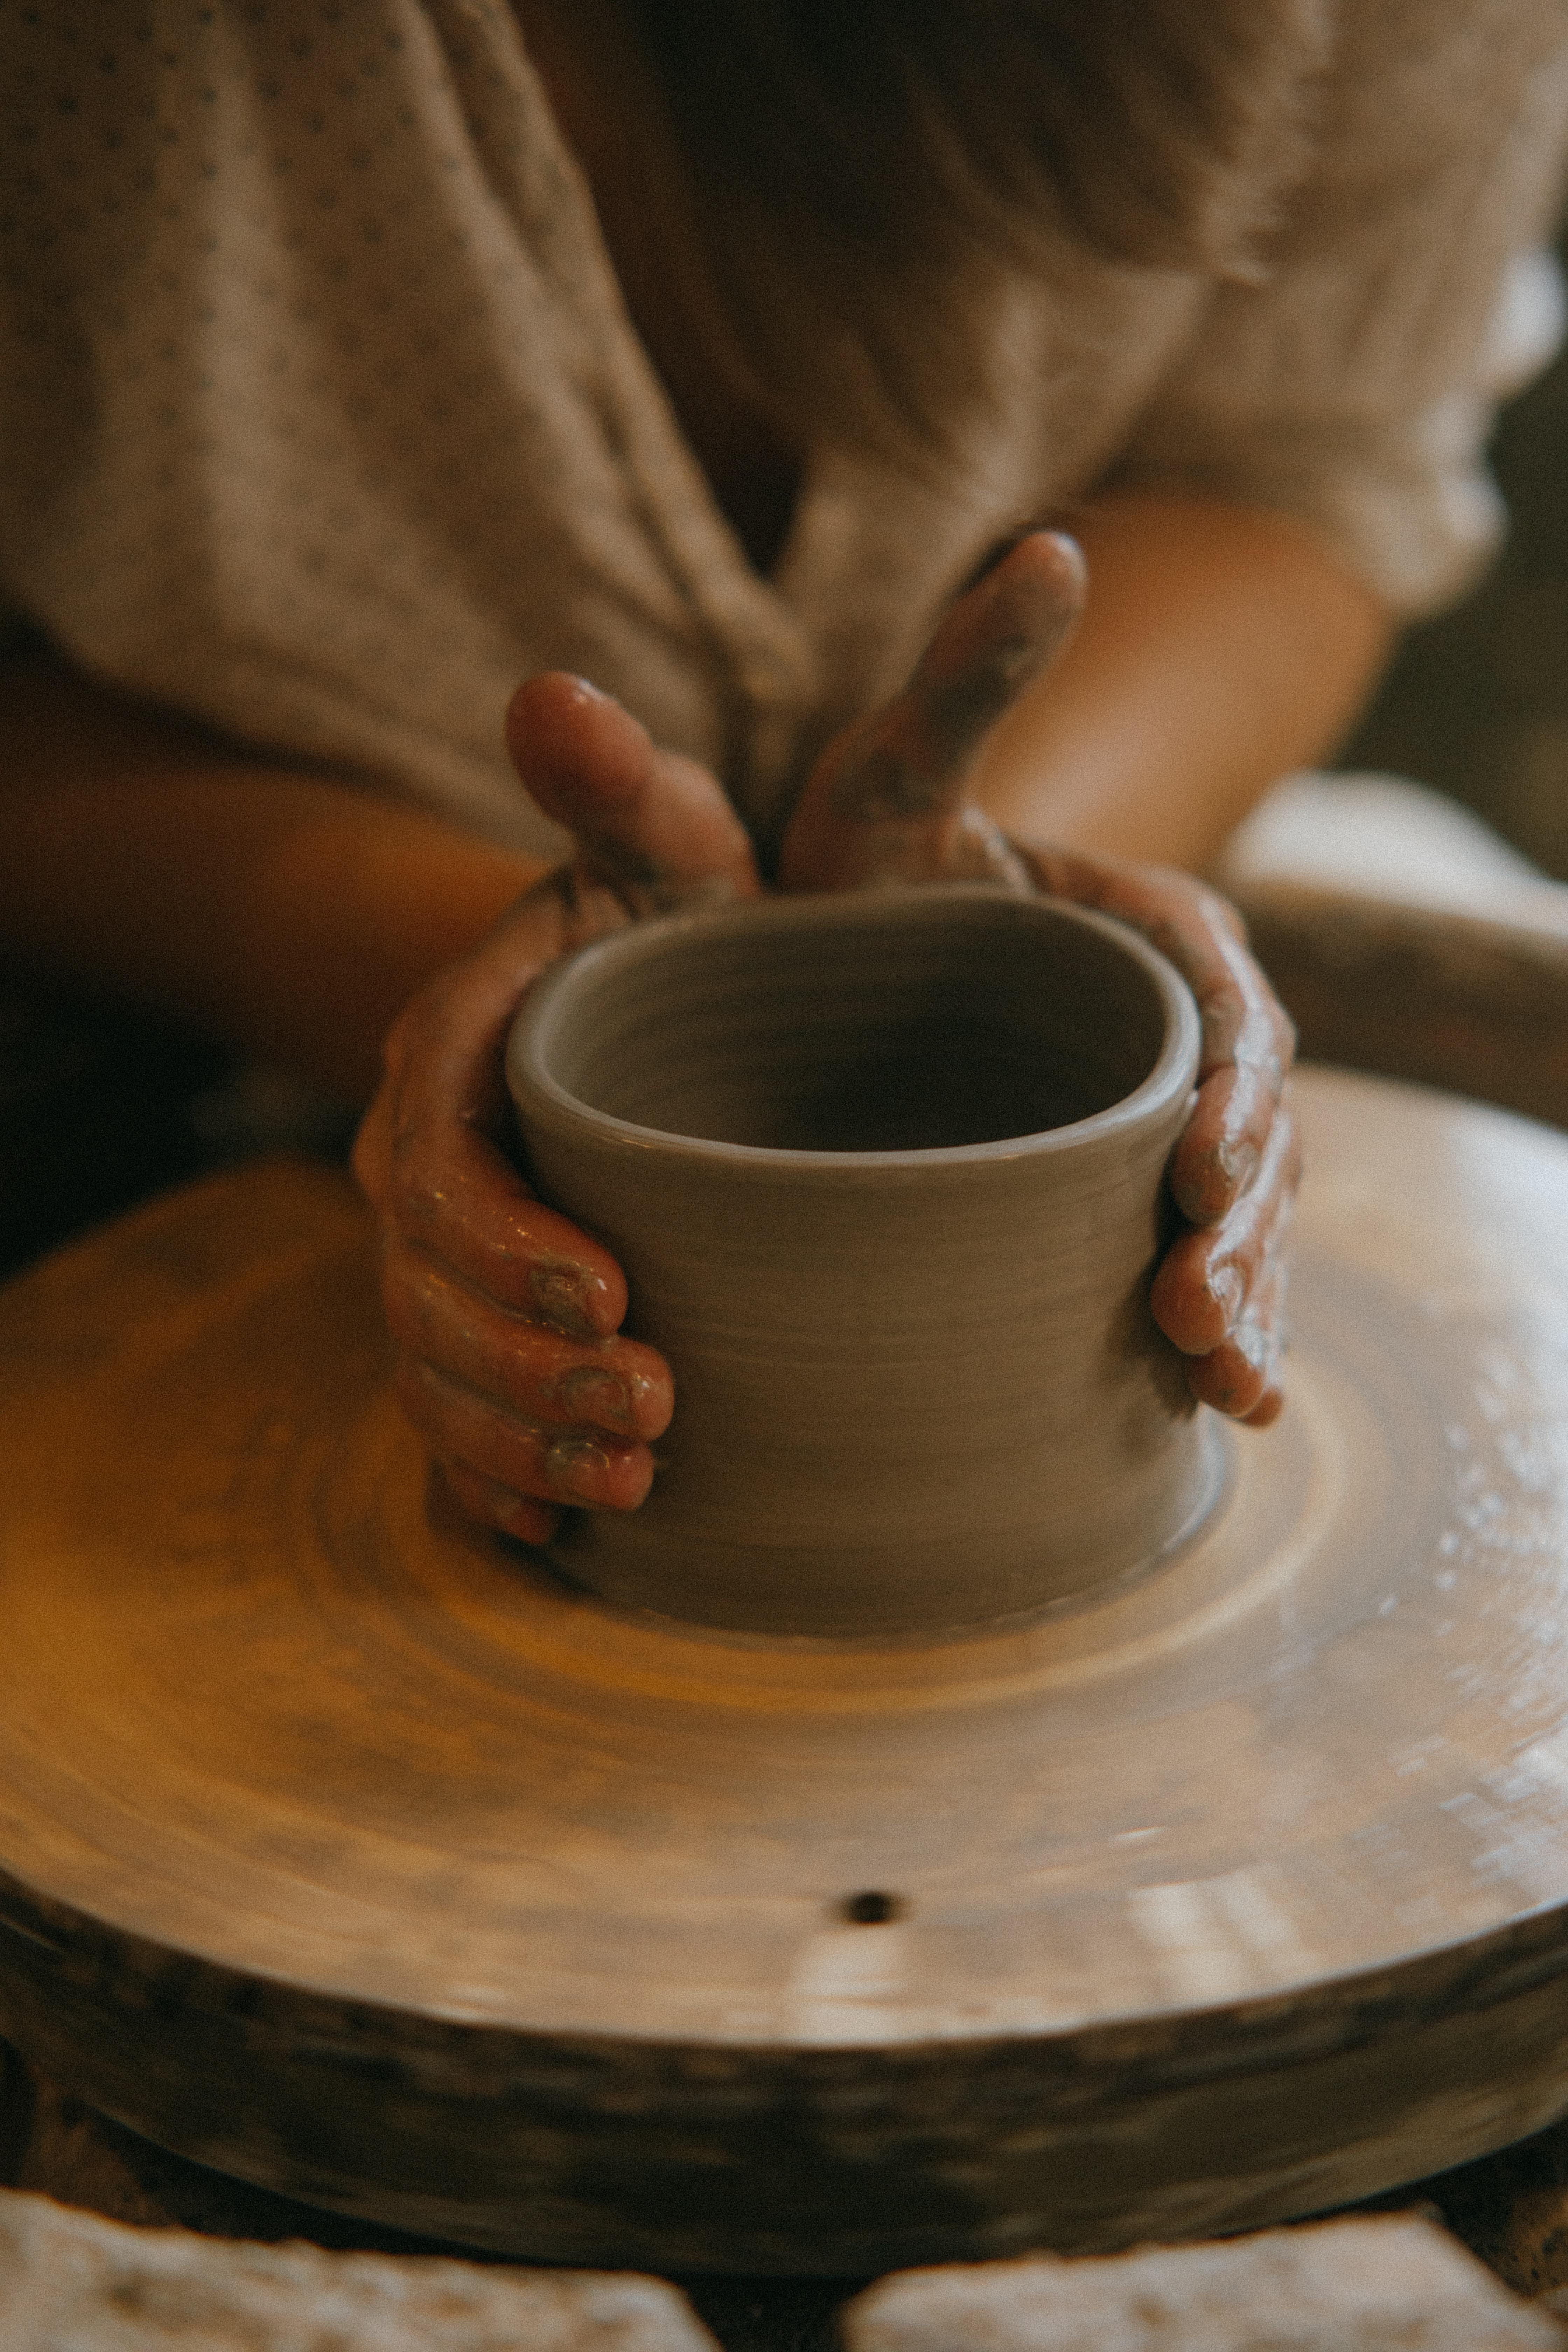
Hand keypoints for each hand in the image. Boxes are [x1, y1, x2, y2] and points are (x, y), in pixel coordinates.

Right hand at [353, 674, 761, 1544]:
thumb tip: (550, 694)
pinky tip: (570, 1531)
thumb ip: (621, 787)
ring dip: (519, 1440)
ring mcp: (449, 1256)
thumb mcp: (670, 841)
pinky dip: (500, 1482)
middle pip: (426, 1294)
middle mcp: (428, 1164)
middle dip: (524, 1368)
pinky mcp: (487, 1323)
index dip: (502, 1243)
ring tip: (632, 1483)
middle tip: (655, 1413)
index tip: (612, 1296)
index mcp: (456, 1055)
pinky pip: (457, 1420)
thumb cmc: (690, 915)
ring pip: (436, 1372)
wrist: (692, 996)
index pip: (437, 1167)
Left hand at [778, 529, 1297, 1425]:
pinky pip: (1192, 1255)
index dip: (1229, 1083)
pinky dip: (1214, 1320)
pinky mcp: (1120, 1191)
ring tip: (1222, 1376)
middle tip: (1190, 1308)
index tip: (1197, 1161)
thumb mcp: (890, 771)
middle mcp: (1168, 1027)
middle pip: (1248, 1124)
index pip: (1222, 1000)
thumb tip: (1045, 542)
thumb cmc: (857, 858)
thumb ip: (961, 677)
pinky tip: (1219, 1400)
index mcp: (1141, 928)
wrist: (816, 954)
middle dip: (1240, 1221)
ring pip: (1236, 1209)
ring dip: (1240, 1289)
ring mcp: (1152, 1118)